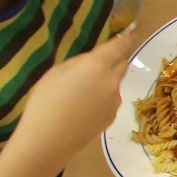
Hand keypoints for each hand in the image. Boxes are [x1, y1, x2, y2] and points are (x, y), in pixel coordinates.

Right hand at [15, 29, 135, 169]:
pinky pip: (110, 100)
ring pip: (114, 84)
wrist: (47, 142)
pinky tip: (81, 110)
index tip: (131, 34)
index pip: (119, 47)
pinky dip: (101, 99)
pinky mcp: (113, 117)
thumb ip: (79, 62)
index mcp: (97, 66)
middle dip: (112, 62)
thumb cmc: (45, 103)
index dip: (126, 39)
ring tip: (78, 95)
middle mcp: (112, 82)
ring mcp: (115, 101)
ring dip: (104, 82)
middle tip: (91, 68)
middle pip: (121, 65)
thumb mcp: (55, 73)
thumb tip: (93, 61)